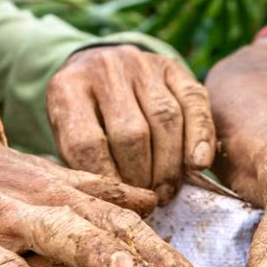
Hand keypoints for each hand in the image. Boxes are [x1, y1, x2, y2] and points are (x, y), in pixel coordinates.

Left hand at [47, 46, 214, 202]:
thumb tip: (116, 203)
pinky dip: (200, 136)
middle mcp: (104, 68)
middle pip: (130, 133)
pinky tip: (198, 164)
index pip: (87, 143)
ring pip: (165, 119)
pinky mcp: (171, 65)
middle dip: (142, 176)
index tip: (121, 203)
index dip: (108, 181)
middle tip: (148, 200)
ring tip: (166, 190)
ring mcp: (139, 63)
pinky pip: (193, 101)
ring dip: (169, 165)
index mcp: (67, 88)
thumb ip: (83, 164)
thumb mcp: (66, 136)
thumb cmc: (82, 117)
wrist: (95, 68)